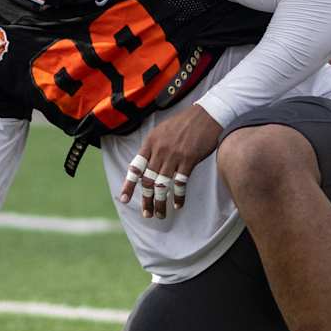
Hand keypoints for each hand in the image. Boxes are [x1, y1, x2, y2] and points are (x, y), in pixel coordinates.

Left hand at [120, 104, 221, 218]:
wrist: (205, 115)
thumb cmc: (184, 123)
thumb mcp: (161, 130)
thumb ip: (152, 147)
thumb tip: (145, 165)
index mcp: (150, 143)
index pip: (135, 168)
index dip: (129, 185)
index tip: (124, 199)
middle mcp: (159, 151)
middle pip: (148, 181)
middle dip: (146, 200)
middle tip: (146, 214)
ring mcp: (174, 156)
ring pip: (163, 185)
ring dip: (160, 203)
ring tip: (160, 215)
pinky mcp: (188, 160)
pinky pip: (181, 183)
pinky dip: (179, 196)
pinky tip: (178, 205)